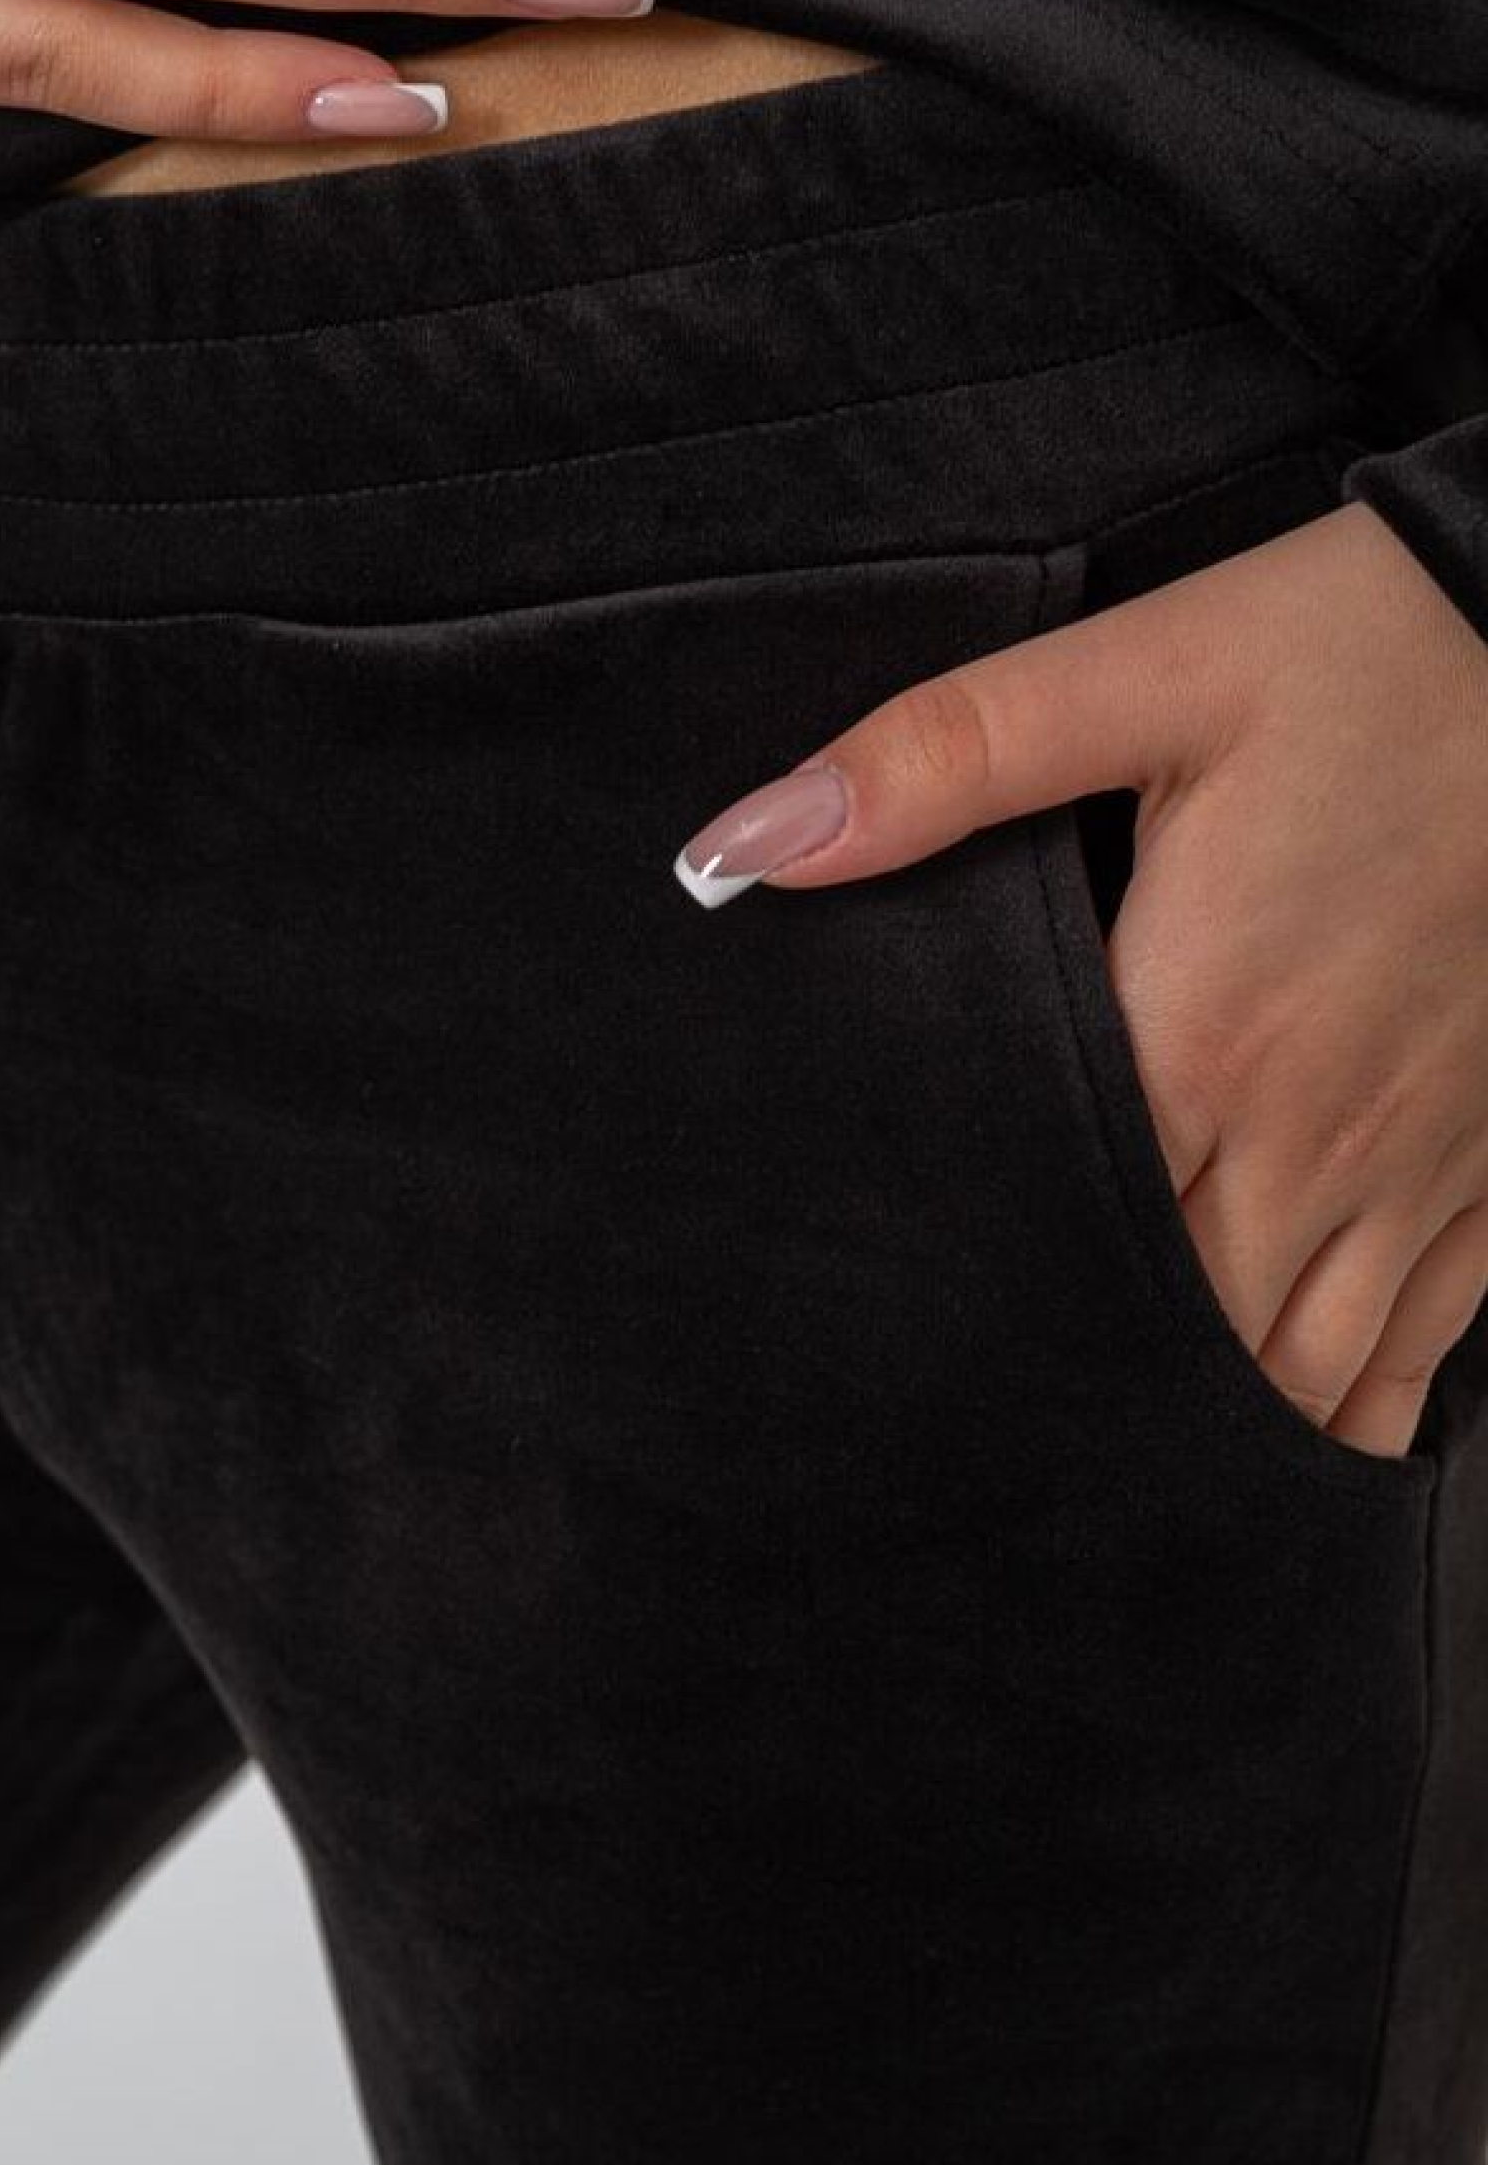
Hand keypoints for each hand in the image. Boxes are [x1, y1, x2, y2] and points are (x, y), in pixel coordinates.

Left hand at [672, 500, 1487, 1464]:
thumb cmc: (1372, 654)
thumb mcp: (1150, 669)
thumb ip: (944, 760)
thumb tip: (746, 844)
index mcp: (1194, 1040)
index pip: (1056, 1239)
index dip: (980, 1329)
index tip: (901, 1395)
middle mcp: (1308, 1134)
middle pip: (1178, 1340)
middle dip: (1086, 1416)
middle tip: (982, 1481)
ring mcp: (1418, 1160)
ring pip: (1307, 1369)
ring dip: (1217, 1442)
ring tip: (1120, 1510)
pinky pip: (1428, 1339)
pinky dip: (1360, 1414)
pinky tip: (1305, 1467)